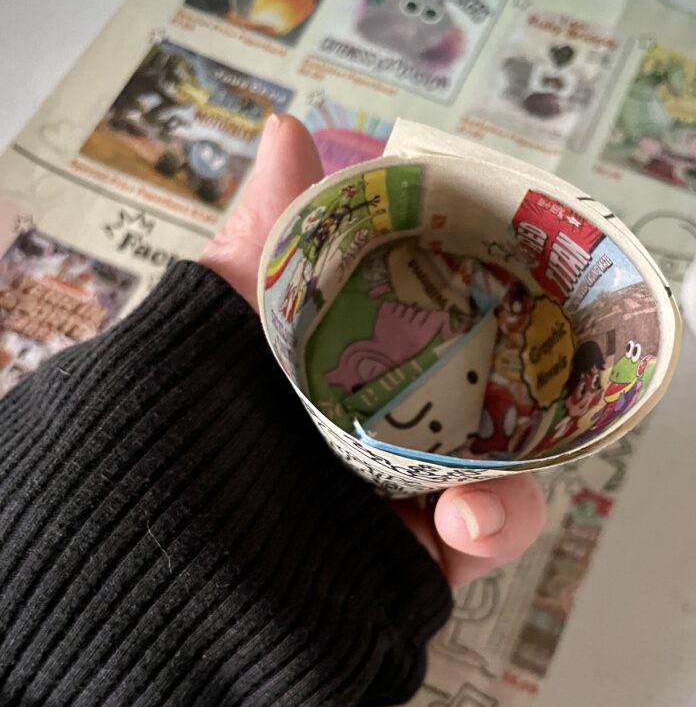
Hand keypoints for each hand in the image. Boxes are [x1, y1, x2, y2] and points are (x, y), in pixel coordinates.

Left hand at [202, 115, 544, 588]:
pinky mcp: (416, 570)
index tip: (502, 267)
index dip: (471, 298)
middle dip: (511, 378)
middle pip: (477, 399)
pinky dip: (493, 524)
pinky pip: (484, 541)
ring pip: (497, 473)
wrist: (155, 579)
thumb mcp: (218, 325)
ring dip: (506, 471)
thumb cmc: (181, 432)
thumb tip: (290, 128)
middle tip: (529, 354)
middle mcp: (371, 438)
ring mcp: (398, 508)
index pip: (427, 328)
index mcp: (337, 375)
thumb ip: (267, 241)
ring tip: (474, 488)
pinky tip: (467, 516)